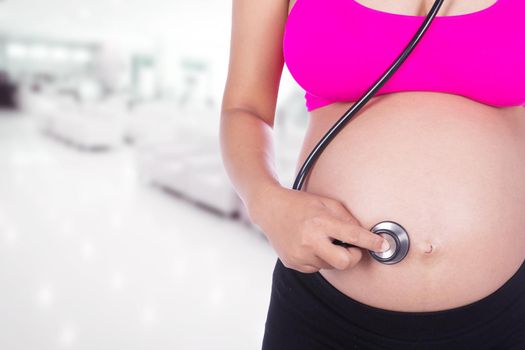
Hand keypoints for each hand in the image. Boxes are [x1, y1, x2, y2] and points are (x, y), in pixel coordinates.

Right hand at [249, 185, 389, 272]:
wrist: (269, 209)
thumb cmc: (300, 203)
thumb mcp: (326, 202)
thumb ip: (346, 218)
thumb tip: (363, 234)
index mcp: (320, 222)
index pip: (352, 235)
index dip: (370, 242)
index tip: (382, 245)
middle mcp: (310, 241)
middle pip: (344, 262)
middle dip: (353, 257)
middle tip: (352, 248)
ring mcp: (300, 255)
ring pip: (330, 265)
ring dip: (332, 255)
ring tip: (321, 239)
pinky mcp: (293, 263)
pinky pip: (315, 267)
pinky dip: (318, 258)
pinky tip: (309, 244)